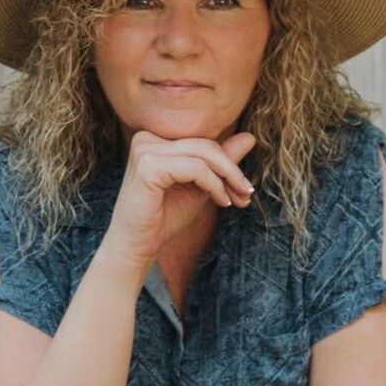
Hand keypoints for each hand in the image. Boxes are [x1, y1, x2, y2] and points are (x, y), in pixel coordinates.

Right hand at [102, 130, 255, 270]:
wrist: (136, 247)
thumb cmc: (164, 217)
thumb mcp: (199, 185)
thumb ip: (220, 162)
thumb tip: (249, 137)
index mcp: (155, 138)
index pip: (202, 141)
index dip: (228, 162)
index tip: (245, 188)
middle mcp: (146, 138)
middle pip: (205, 145)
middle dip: (231, 170)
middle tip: (247, 193)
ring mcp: (145, 150)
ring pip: (203, 154)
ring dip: (227, 177)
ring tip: (236, 199)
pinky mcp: (148, 166)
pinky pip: (195, 168)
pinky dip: (214, 184)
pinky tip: (221, 201)